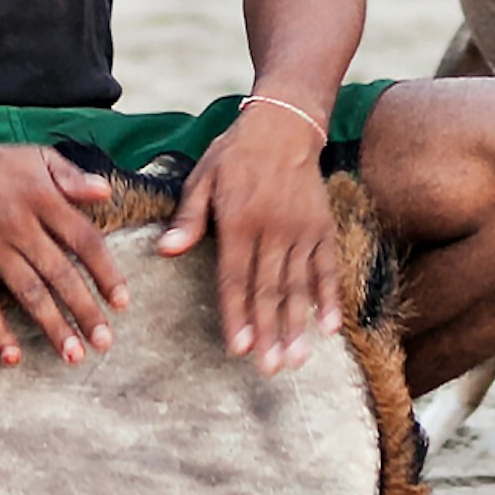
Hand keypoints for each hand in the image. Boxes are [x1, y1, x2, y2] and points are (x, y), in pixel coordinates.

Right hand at [0, 131, 129, 366]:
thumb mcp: (37, 157)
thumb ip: (73, 177)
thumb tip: (107, 192)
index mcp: (44, 200)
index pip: (85, 241)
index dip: (106, 273)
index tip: (122, 302)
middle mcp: (20, 227)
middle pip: (60, 274)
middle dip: (85, 311)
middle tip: (104, 343)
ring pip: (28, 292)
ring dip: (52, 326)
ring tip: (72, 355)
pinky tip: (12, 356)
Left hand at [161, 100, 343, 373]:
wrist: (285, 125)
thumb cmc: (235, 155)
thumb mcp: (202, 178)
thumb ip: (188, 218)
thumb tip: (165, 251)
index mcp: (238, 220)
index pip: (236, 276)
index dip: (236, 314)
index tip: (237, 348)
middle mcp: (273, 228)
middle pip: (269, 288)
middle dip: (268, 332)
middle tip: (270, 369)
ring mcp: (301, 229)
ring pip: (299, 284)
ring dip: (298, 325)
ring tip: (296, 360)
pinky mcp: (322, 227)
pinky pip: (326, 268)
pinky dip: (329, 298)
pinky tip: (329, 328)